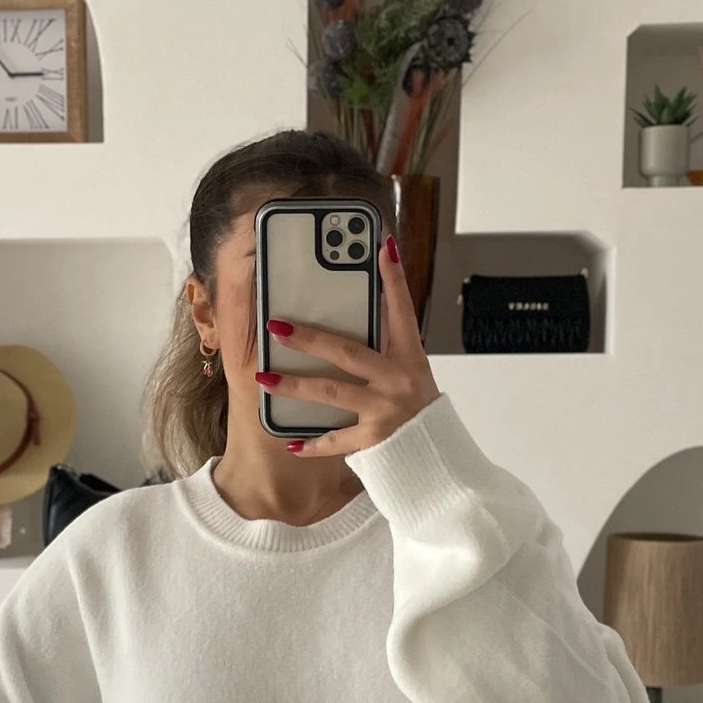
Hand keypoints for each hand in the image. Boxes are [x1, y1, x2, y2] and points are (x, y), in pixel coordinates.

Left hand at [255, 233, 439, 455]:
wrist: (437, 456)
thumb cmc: (420, 411)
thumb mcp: (412, 372)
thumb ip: (385, 347)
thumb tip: (359, 313)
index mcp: (410, 357)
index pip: (402, 310)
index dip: (393, 278)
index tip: (383, 247)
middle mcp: (398, 379)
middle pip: (348, 352)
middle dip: (310, 338)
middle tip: (277, 326)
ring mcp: (385, 409)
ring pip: (331, 392)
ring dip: (295, 385)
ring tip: (264, 377)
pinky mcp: (375, 439)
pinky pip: (336, 440)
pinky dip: (313, 444)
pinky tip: (291, 443)